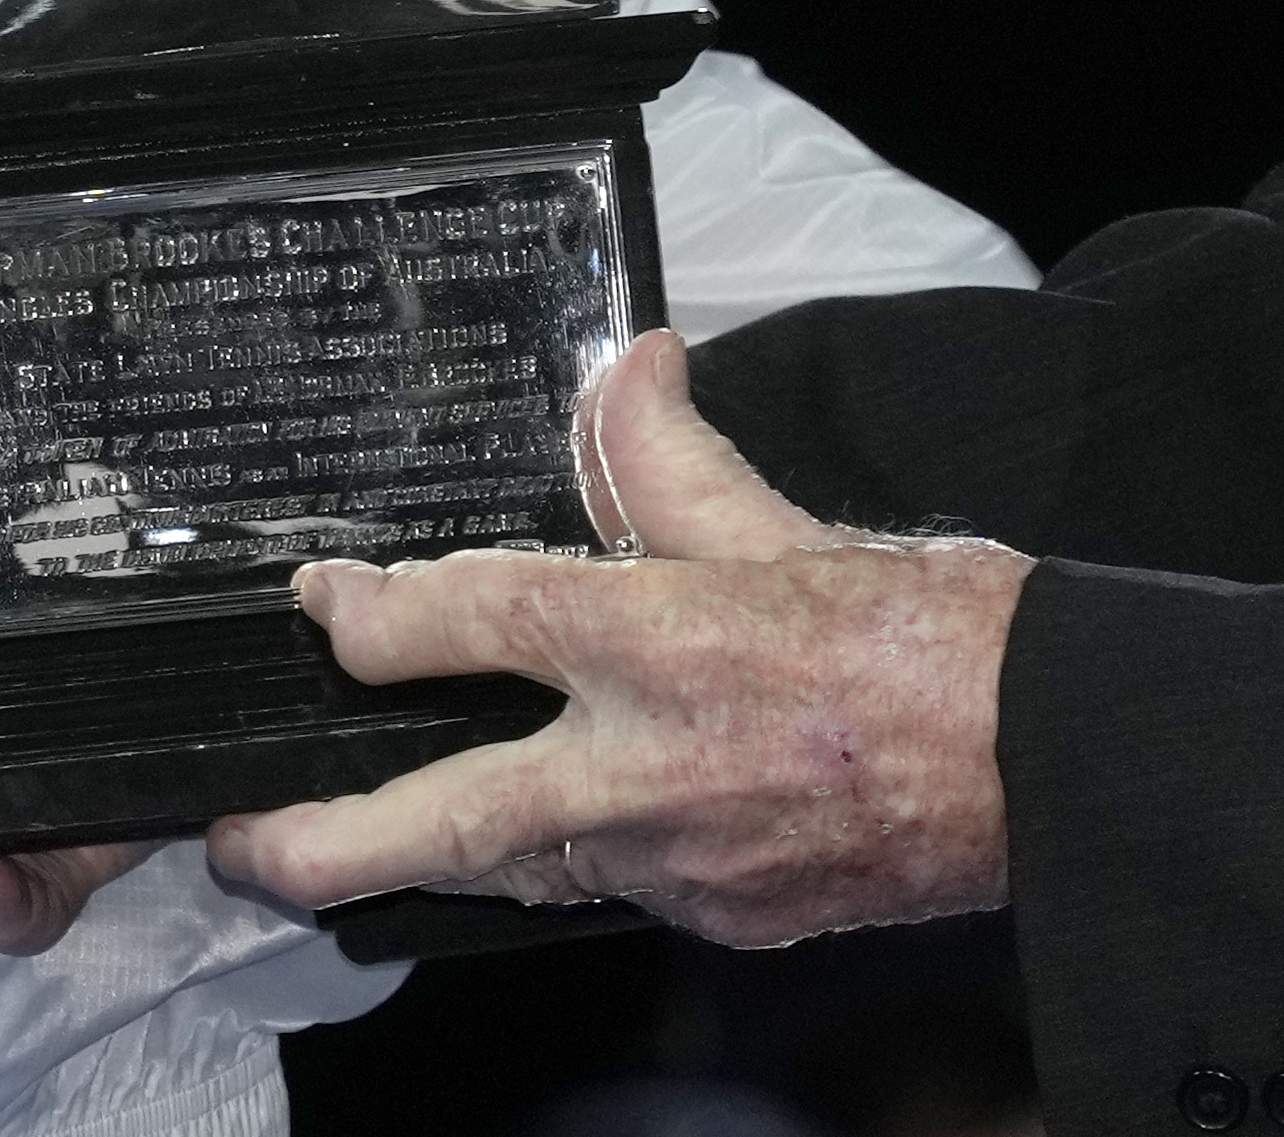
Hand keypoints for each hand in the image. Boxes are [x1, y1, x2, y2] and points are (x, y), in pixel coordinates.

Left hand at [206, 332, 1025, 947]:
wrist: (1048, 767)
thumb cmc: (934, 635)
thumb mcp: (789, 523)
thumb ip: (673, 460)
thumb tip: (622, 365)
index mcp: (663, 642)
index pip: (474, 620)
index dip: (375, 614)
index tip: (322, 608)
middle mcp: (649, 767)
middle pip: (445, 820)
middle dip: (322, 844)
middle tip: (236, 843)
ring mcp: (682, 863)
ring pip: (517, 867)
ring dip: (433, 857)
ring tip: (352, 845)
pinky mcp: (722, 919)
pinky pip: (611, 886)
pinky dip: (564, 857)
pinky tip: (548, 833)